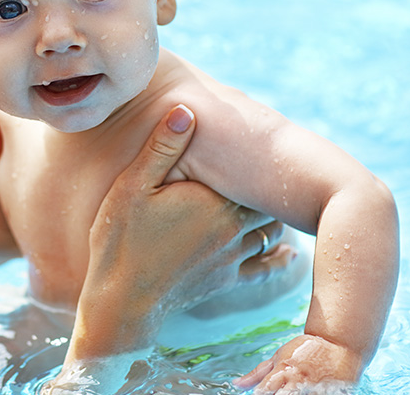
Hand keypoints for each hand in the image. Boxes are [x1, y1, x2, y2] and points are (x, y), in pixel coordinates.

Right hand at [50, 105, 292, 391]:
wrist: (121, 302)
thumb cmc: (121, 239)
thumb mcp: (133, 186)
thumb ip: (162, 147)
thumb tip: (186, 109)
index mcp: (214, 200)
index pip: (254, 171)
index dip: (260, 156)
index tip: (263, 142)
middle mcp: (232, 228)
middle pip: (268, 200)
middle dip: (271, 185)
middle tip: (276, 168)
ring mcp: (232, 257)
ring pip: (270, 231)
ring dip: (275, 216)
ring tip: (278, 200)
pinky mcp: (226, 281)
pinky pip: (265, 268)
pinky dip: (280, 258)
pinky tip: (289, 253)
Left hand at [235, 334, 361, 393]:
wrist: (339, 343)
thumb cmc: (305, 350)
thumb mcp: (279, 357)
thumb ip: (258, 373)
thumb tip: (236, 384)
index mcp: (281, 372)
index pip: (263, 391)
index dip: (260, 394)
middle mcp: (296, 381)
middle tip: (279, 394)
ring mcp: (314, 388)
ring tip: (293, 392)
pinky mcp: (331, 391)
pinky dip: (311, 394)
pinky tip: (309, 392)